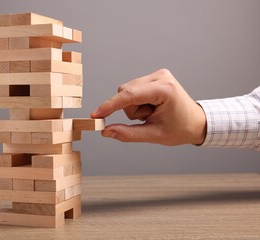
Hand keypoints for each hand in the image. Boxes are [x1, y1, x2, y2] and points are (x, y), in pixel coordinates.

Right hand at [91, 69, 206, 145]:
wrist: (197, 122)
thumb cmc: (181, 129)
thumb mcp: (154, 135)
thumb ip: (128, 134)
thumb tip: (106, 131)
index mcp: (164, 89)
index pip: (129, 95)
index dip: (109, 105)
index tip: (96, 115)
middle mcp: (160, 76)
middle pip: (125, 92)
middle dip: (130, 110)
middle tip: (148, 119)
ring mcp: (158, 74)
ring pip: (127, 91)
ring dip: (133, 107)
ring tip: (151, 114)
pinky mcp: (154, 77)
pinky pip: (133, 89)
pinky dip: (137, 102)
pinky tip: (151, 107)